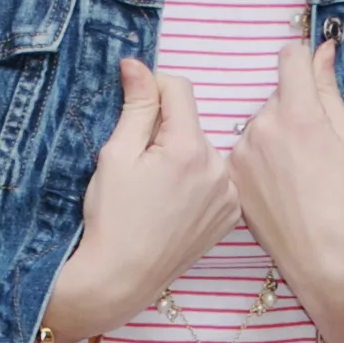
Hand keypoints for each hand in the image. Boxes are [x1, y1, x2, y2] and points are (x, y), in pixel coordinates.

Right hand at [39, 58, 240, 342]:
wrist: (123, 277)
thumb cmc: (112, 218)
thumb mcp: (116, 154)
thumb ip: (135, 105)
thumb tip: (138, 64)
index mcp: (188, 148)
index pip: (179, 88)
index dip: (151, 89)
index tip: (134, 106)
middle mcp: (218, 169)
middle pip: (190, 122)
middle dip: (165, 129)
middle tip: (139, 163)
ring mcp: (229, 194)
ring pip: (203, 151)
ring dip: (182, 156)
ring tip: (156, 189)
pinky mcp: (231, 215)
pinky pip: (214, 180)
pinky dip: (196, 183)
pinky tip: (173, 205)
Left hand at [229, 39, 343, 342]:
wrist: (324, 256)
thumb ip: (328, 90)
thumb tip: (321, 50)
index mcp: (298, 113)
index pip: (289, 57)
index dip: (301, 61)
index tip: (308, 74)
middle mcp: (263, 126)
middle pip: (276, 96)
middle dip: (292, 109)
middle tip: (311, 148)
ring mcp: (242, 152)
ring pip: (259, 124)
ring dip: (274, 135)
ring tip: (294, 175)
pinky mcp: (230, 175)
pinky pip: (245, 151)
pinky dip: (260, 160)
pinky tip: (278, 188)